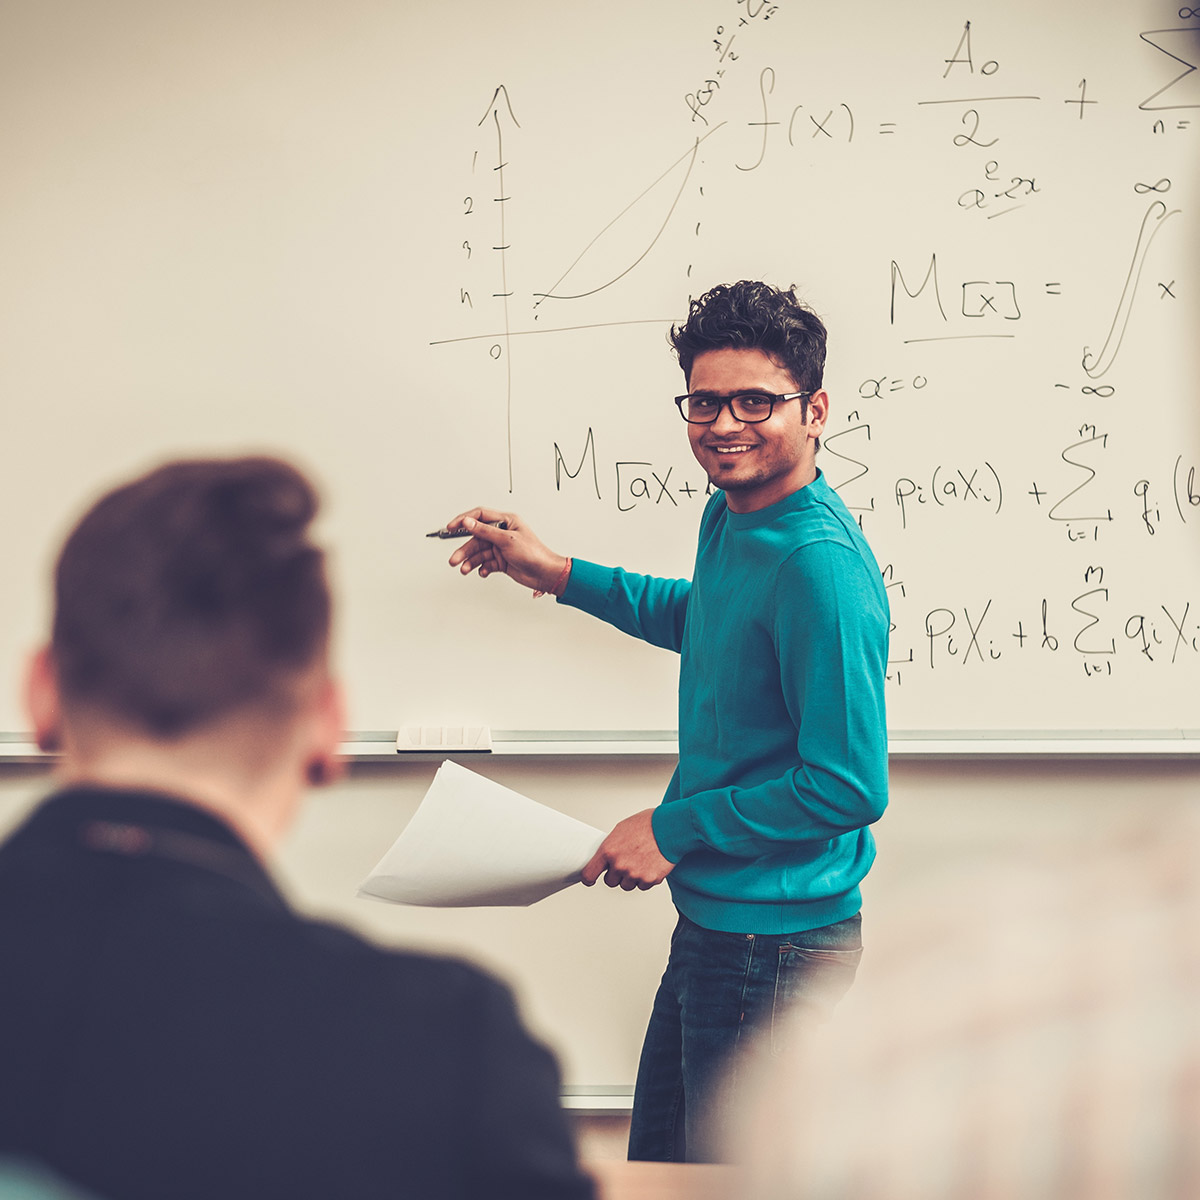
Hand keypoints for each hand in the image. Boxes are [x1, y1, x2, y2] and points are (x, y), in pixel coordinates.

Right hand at [443, 507, 569, 594]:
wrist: (545, 574)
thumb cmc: (534, 553)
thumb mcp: (507, 540)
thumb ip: (485, 531)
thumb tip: (468, 522)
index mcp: (506, 521)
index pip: (479, 516)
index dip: (464, 520)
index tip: (451, 527)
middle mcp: (502, 533)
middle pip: (476, 538)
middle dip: (465, 549)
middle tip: (455, 559)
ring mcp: (501, 548)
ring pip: (479, 553)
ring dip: (471, 561)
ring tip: (464, 569)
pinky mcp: (501, 561)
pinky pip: (486, 563)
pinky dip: (482, 568)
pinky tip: (483, 572)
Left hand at [581, 809, 674, 890]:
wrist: (670, 827)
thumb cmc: (648, 824)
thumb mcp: (621, 830)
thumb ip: (611, 847)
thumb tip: (605, 857)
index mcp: (608, 851)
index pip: (589, 874)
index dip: (589, 878)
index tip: (590, 879)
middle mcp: (619, 865)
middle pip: (610, 882)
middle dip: (616, 874)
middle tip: (625, 862)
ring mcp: (634, 874)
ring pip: (626, 885)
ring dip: (631, 877)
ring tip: (640, 860)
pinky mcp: (649, 879)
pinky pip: (642, 886)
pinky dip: (645, 878)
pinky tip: (650, 864)